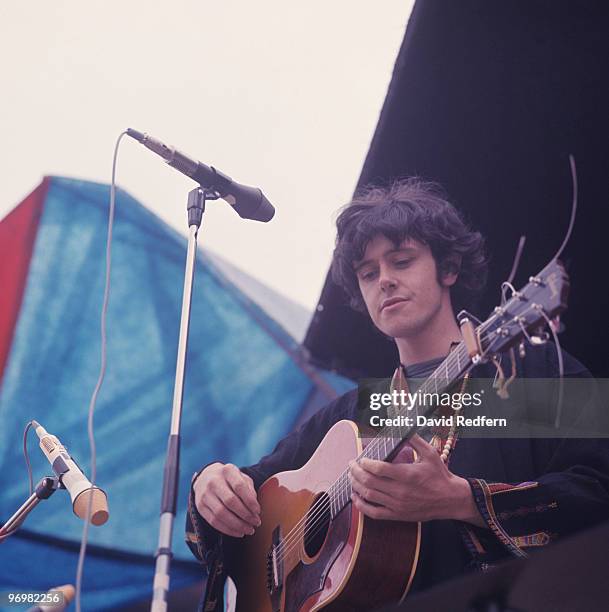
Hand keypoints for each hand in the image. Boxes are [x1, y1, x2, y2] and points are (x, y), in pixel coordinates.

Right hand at [193, 462, 261, 536]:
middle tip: (256, 522)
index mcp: (227, 471)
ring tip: (249, 529)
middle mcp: (213, 481)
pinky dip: (228, 529)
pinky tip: (238, 532)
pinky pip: (214, 522)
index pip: (239, 486)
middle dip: (245, 515)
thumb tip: (254, 508)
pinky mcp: (200, 506)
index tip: (258, 511)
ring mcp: (205, 494)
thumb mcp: (241, 477)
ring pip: (221, 514)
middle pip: (230, 501)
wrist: (206, 477)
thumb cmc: (229, 479)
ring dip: (237, 525)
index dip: (250, 501)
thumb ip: (249, 489)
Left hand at [349, 435, 484, 526]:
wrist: (451, 499)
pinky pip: (374, 513)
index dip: (365, 463)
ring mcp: (398, 505)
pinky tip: (355, 496)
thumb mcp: (430, 453)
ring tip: (351, 476)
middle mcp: (401, 491)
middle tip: (351, 464)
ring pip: (368, 495)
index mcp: (407, 475)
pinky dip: (361, 505)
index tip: (361, 458)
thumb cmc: (439, 474)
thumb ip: (413, 439)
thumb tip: (400, 425)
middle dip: (356, 471)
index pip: (378, 468)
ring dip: (355, 485)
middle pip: (369, 481)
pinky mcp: (397, 516)